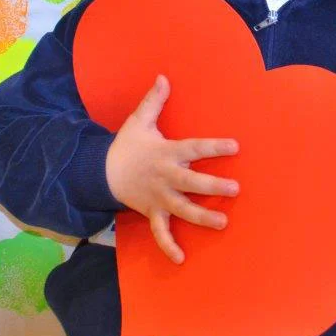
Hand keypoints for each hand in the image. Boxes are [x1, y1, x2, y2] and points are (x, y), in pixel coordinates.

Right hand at [105, 74, 239, 263]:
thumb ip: (154, 101)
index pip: (194, 148)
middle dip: (213, 186)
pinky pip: (160, 232)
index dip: (214, 146)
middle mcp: (165, 177)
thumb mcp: (138, 120)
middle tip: (235, 189)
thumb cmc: (127, 146)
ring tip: (223, 223)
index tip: (235, 146)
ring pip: (182, 209)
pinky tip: (181, 258)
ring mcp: (159, 197)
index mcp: (166, 153)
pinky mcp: (152, 212)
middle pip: (191, 182)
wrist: (100, 171)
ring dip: (202, 217)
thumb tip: (163, 77)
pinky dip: (169, 246)